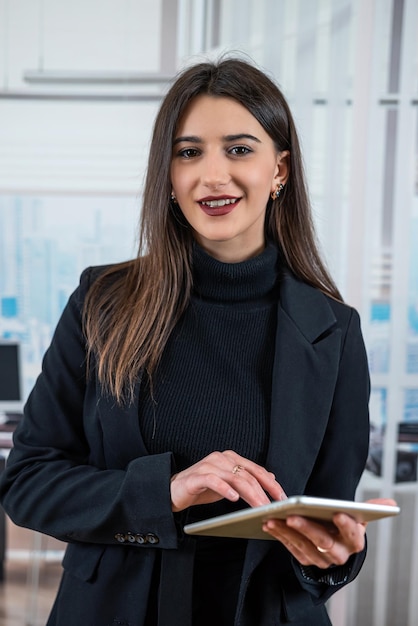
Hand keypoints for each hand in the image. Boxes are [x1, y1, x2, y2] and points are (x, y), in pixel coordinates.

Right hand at [170, 450, 285, 511]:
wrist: (173, 491)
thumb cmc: (201, 488)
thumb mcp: (228, 484)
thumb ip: (246, 479)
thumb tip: (270, 477)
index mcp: (230, 458)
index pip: (256, 469)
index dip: (271, 483)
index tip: (282, 497)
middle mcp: (221, 458)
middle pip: (247, 474)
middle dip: (262, 491)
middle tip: (273, 506)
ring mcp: (208, 465)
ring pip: (234, 478)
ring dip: (249, 493)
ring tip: (259, 506)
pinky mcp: (196, 476)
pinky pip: (213, 480)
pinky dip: (225, 489)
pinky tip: (233, 498)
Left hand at [262, 498, 396, 568]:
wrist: (335, 544)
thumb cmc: (344, 525)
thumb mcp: (358, 517)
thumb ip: (368, 509)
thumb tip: (388, 503)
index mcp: (354, 542)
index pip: (353, 535)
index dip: (346, 525)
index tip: (337, 513)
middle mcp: (339, 555)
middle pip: (323, 542)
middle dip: (306, 528)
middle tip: (291, 515)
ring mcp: (321, 560)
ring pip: (303, 546)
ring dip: (286, 532)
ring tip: (272, 517)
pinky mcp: (306, 561)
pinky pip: (291, 549)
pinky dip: (280, 536)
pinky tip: (269, 523)